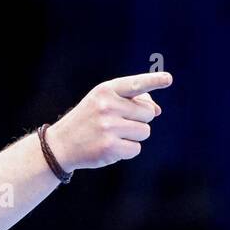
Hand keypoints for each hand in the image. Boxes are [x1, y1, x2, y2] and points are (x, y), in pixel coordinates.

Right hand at [48, 72, 171, 169]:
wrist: (61, 144)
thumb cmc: (88, 120)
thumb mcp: (104, 103)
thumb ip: (131, 101)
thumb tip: (158, 111)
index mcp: (106, 90)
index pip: (135, 84)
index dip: (154, 81)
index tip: (168, 79)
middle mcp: (107, 106)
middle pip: (148, 113)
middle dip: (139, 120)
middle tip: (119, 123)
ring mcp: (108, 127)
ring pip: (144, 132)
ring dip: (134, 136)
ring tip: (113, 135)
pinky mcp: (109, 147)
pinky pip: (136, 149)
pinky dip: (127, 150)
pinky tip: (111, 147)